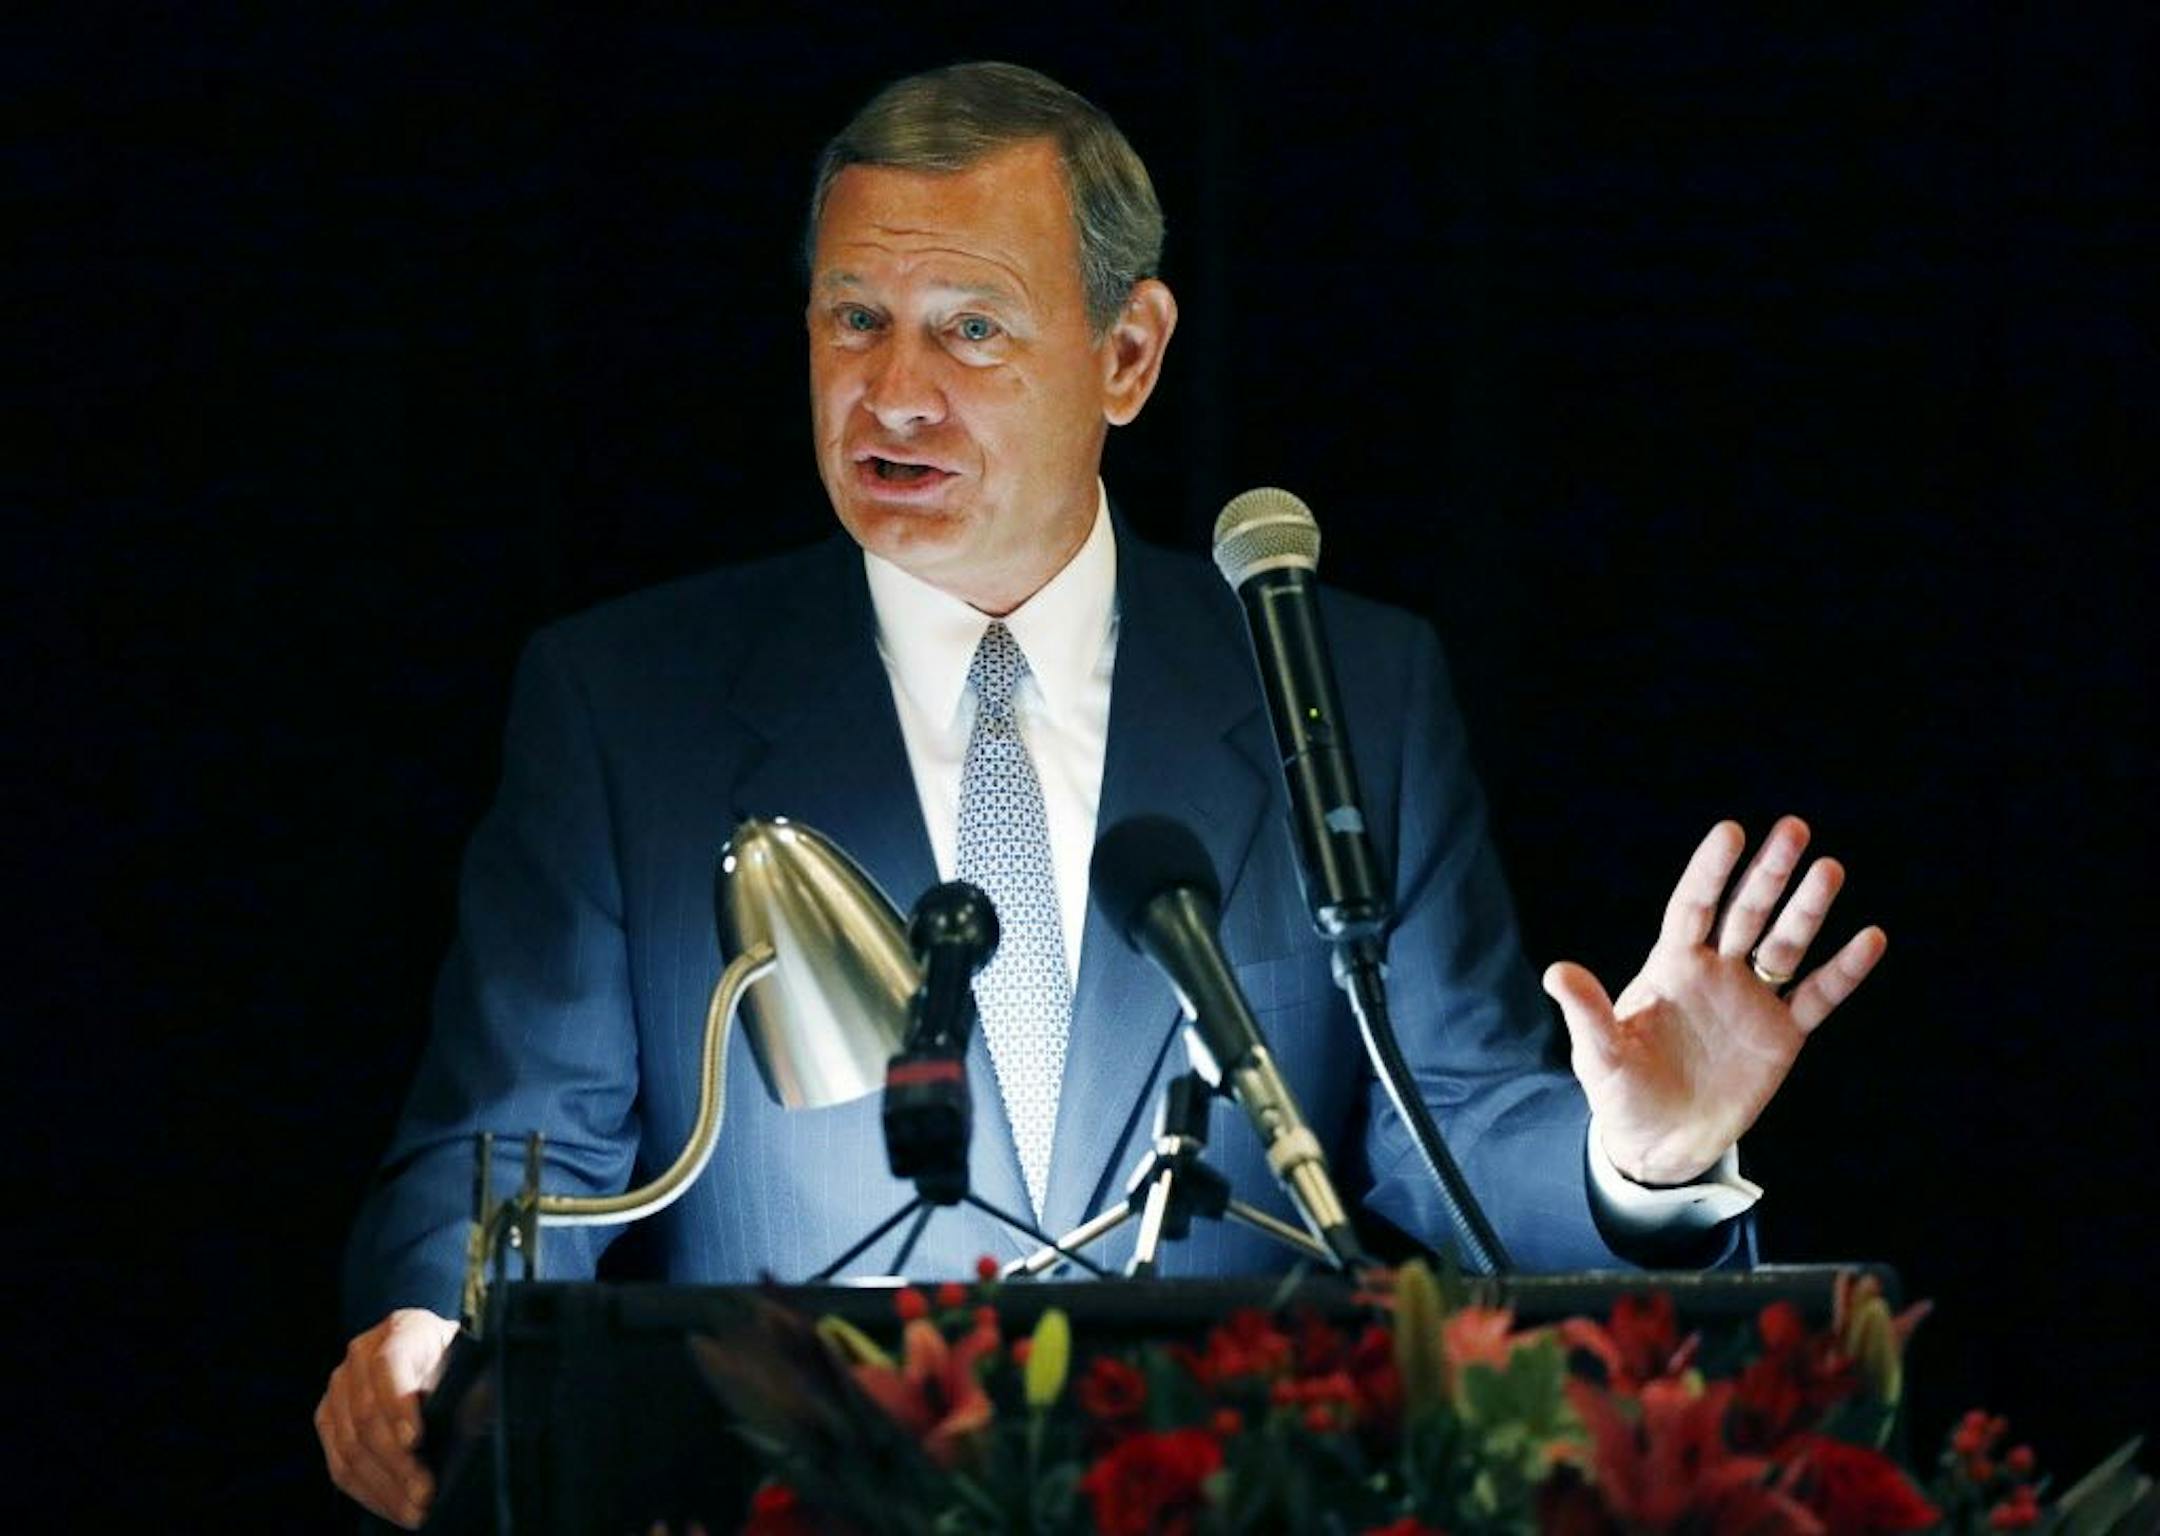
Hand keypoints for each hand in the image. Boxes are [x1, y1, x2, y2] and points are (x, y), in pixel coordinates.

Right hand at [315, 1308, 459, 1527]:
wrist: (435, 1360)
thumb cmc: (460, 1364)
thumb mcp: (471, 1365)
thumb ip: (471, 1389)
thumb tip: (476, 1427)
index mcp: (402, 1328)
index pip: (389, 1366)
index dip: (399, 1406)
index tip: (416, 1442)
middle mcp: (361, 1353)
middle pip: (367, 1414)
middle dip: (398, 1462)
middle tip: (425, 1494)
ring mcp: (339, 1386)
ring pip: (350, 1446)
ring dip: (384, 1486)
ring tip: (415, 1511)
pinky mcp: (328, 1419)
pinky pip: (339, 1464)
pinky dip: (368, 1492)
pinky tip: (394, 1509)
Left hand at [1543, 816, 1885, 1185]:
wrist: (1660, 1142)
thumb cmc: (1622, 1093)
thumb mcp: (1599, 1054)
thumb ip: (1587, 1012)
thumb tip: (1556, 971)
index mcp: (1671, 967)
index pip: (1693, 907)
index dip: (1710, 871)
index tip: (1731, 832)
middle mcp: (1715, 973)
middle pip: (1745, 912)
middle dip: (1768, 872)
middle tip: (1794, 828)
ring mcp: (1751, 1001)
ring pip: (1785, 943)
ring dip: (1807, 908)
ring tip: (1829, 869)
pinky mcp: (1781, 1035)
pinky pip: (1818, 996)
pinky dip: (1843, 971)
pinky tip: (1870, 938)